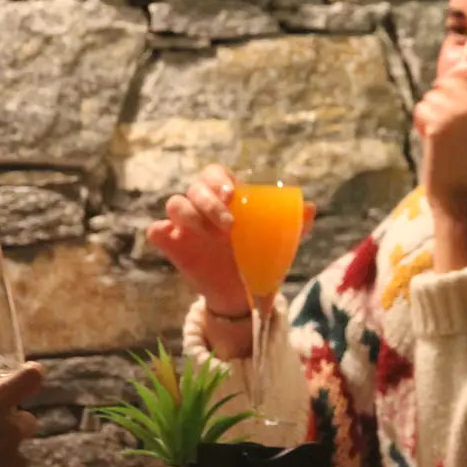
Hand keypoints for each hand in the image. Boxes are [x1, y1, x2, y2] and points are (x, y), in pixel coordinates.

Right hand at [145, 165, 315, 339]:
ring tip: (210, 236)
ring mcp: (184, 224)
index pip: (215, 174)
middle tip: (229, 224)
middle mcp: (202, 205)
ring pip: (174, 203)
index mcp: (226, 197)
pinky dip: (161, 231)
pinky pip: (156, 230)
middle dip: (209, 201)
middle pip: (195, 187)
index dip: (219, 180)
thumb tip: (311, 208)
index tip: (233, 195)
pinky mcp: (171, 243)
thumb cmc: (258, 257)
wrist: (241, 292)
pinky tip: (174, 240)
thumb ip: (294, 223)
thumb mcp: (279, 242)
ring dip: (189, 215)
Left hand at [413, 57, 466, 218]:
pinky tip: (434, 143)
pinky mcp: (442, 123)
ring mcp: (464, 112)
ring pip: (434, 92)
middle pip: (454, 75)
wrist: (465, 202)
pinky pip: (422, 108)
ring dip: (433, 111)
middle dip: (445, 95)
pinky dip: (422, 124)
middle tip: (451, 125)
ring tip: (446, 139)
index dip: (465, 77)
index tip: (461, 102)